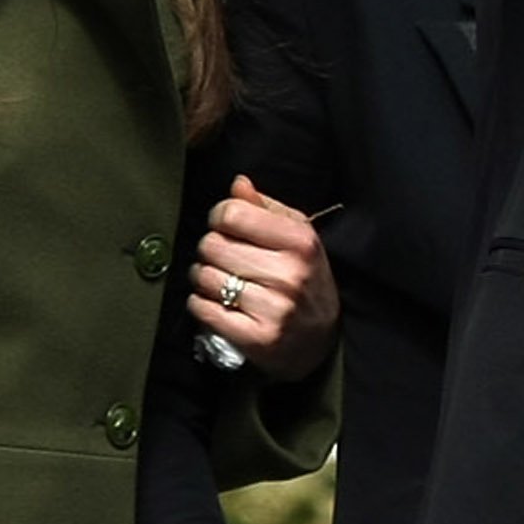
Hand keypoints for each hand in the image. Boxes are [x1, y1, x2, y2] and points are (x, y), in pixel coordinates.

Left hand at [188, 175, 338, 380]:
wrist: (323, 339)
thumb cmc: (307, 280)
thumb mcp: (298, 238)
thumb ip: (266, 208)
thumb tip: (238, 184)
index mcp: (301, 242)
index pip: (233, 214)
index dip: (220, 216)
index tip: (224, 225)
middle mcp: (289, 274)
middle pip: (213, 245)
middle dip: (210, 248)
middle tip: (222, 256)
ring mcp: (274, 308)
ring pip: (205, 277)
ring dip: (203, 276)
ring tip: (218, 279)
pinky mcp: (256, 338)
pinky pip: (204, 310)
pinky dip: (200, 303)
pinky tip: (214, 302)